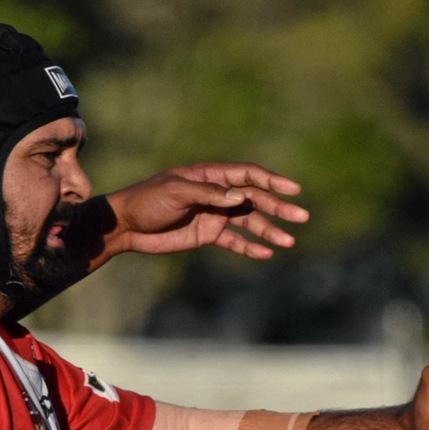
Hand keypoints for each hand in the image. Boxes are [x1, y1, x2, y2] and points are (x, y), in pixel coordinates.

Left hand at [102, 163, 309, 261]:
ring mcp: (214, 214)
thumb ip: (209, 193)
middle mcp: (217, 194)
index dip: (272, 181)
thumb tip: (242, 196)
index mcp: (211, 176)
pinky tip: (267, 254)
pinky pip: (235, 241)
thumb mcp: (176, 192)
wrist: (127, 225)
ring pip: (250, 222)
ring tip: (289, 242)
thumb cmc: (148, 201)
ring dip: (269, 230)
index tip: (293, 190)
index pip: (248, 175)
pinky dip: (251, 247)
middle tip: (301, 217)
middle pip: (255, 199)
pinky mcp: (208, 234)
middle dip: (279, 208)